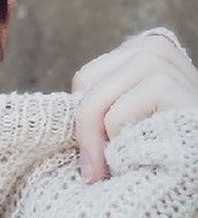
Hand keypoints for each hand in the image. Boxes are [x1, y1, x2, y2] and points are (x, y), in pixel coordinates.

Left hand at [72, 30, 197, 182]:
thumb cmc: (166, 143)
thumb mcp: (130, 114)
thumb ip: (101, 105)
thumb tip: (48, 116)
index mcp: (140, 49)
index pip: (84, 80)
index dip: (85, 118)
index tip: (93, 153)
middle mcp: (152, 47)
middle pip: (85, 87)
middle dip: (86, 133)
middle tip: (94, 170)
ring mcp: (162, 62)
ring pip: (96, 103)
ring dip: (105, 142)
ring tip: (124, 160)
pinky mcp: (168, 85)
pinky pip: (116, 116)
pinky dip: (124, 142)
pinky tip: (150, 149)